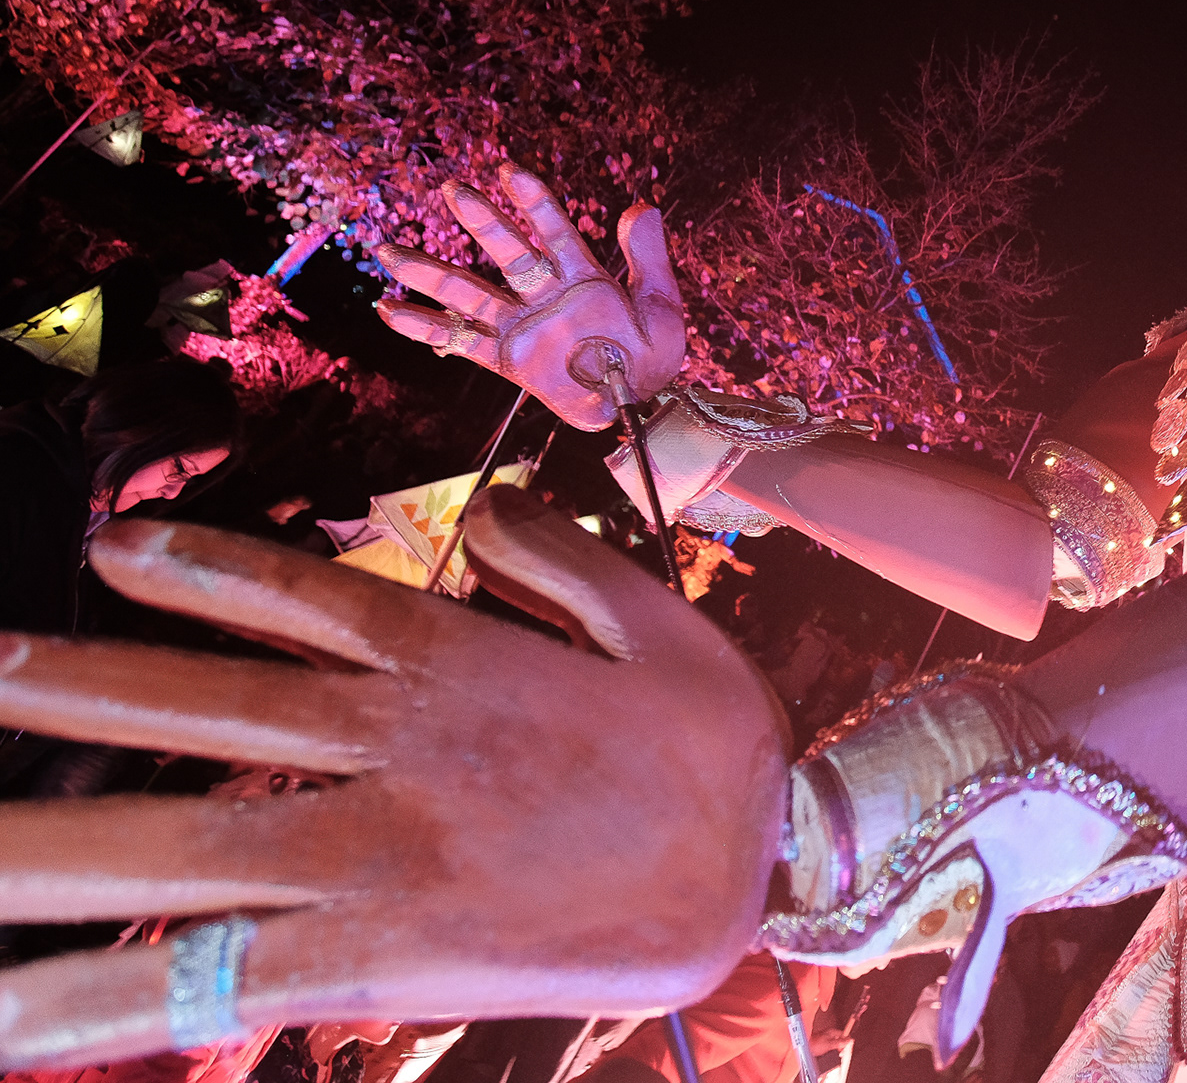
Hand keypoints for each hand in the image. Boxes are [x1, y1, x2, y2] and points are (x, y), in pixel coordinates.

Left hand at [0, 489, 786, 1069]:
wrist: (771, 864)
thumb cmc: (719, 745)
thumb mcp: (659, 613)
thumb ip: (557, 555)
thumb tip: (483, 507)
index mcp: (454, 661)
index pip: (298, 600)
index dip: (201, 571)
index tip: (111, 550)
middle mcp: (387, 746)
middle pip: (197, 712)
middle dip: (67, 690)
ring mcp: (374, 848)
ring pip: (176, 843)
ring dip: (42, 845)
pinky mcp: (381, 952)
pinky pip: (217, 979)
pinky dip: (105, 1003)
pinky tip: (7, 1019)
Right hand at [376, 165, 684, 430]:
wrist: (639, 406)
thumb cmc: (653, 357)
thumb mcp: (661, 305)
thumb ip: (648, 259)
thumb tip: (642, 207)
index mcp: (581, 278)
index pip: (555, 232)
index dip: (535, 203)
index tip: (509, 171)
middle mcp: (545, 295)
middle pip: (508, 253)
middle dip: (482, 222)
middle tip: (452, 188)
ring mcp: (523, 325)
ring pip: (471, 293)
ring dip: (430, 273)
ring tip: (388, 250)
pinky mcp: (508, 358)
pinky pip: (462, 341)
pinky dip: (425, 327)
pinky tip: (389, 310)